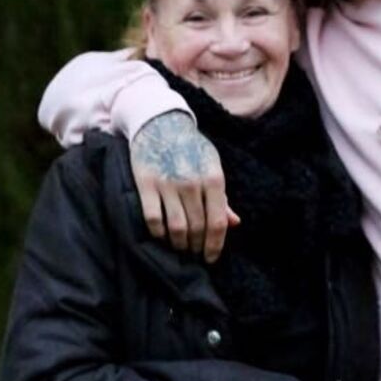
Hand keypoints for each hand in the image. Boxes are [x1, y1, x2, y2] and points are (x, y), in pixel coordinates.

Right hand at [130, 111, 239, 261]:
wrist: (159, 122)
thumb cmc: (190, 148)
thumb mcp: (212, 166)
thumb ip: (222, 197)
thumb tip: (235, 223)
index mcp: (213, 178)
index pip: (218, 222)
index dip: (215, 245)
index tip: (211, 258)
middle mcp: (192, 182)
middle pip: (197, 228)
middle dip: (197, 247)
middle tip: (194, 254)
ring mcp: (168, 184)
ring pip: (176, 228)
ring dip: (179, 244)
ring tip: (180, 248)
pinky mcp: (146, 184)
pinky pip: (153, 219)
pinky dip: (158, 234)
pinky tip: (162, 236)